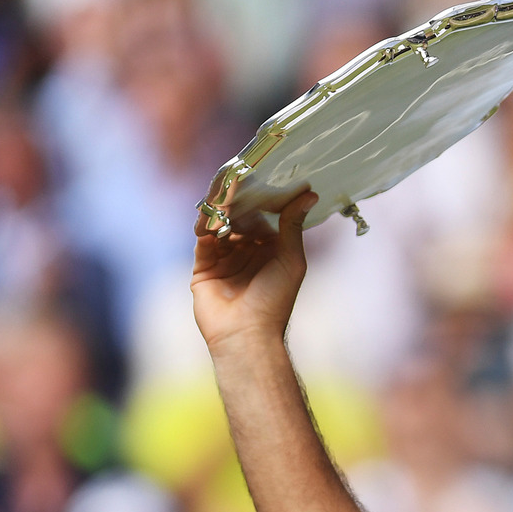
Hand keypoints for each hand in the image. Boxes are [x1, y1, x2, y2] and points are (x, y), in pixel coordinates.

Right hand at [191, 190, 316, 353]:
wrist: (246, 334)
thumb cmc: (275, 300)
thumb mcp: (291, 259)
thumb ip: (293, 226)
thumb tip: (309, 194)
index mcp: (271, 252)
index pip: (265, 220)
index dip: (263, 201)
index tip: (262, 177)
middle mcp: (248, 254)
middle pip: (240, 221)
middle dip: (237, 204)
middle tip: (234, 181)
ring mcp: (225, 260)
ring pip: (220, 229)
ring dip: (219, 214)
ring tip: (219, 197)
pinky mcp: (204, 269)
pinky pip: (202, 243)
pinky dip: (204, 230)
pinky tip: (208, 220)